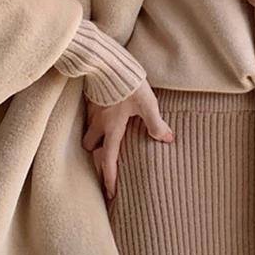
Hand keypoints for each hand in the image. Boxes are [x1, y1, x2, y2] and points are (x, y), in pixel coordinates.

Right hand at [81, 80, 173, 200]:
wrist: (108, 62)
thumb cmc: (128, 84)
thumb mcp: (147, 104)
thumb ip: (156, 123)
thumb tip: (167, 138)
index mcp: (113, 127)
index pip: (109, 158)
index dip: (110, 177)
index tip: (111, 192)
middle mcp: (99, 122)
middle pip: (90, 146)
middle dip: (96, 153)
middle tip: (106, 155)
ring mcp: (92, 110)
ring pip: (87, 131)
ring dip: (94, 136)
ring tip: (105, 136)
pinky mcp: (90, 98)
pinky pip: (89, 116)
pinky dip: (94, 121)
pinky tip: (105, 115)